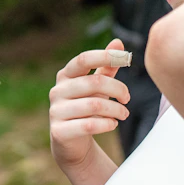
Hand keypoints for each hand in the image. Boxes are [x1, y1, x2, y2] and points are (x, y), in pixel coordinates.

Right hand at [50, 38, 130, 171]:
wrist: (71, 142)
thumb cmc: (87, 108)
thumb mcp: (97, 87)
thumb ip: (106, 67)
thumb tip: (118, 42)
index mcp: (65, 75)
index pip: (83, 59)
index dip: (105, 56)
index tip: (127, 59)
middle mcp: (57, 91)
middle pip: (94, 82)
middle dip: (117, 89)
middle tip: (127, 98)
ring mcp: (56, 111)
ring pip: (94, 105)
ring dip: (116, 109)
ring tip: (124, 114)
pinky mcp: (59, 131)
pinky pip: (88, 125)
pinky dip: (106, 124)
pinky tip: (113, 124)